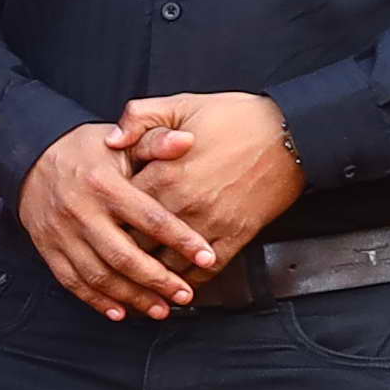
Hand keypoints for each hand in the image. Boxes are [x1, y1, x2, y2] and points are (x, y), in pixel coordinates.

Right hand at [19, 121, 219, 318]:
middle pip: (124, 256)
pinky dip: (96, 300)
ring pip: (99, 275)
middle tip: (185, 294)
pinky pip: (72, 282)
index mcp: (104, 185)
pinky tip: (120, 311)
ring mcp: (62, 234)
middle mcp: (81, 212)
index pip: (149, 217)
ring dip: (132, 297)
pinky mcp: (48, 248)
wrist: (30, 156)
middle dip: (158, 280)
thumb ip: (154, 142)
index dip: (180, 239)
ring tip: (160, 308)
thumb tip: (187, 140)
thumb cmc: (85, 150)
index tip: (206, 258)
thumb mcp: (120, 141)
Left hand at [114, 91, 302, 272]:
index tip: (98, 226)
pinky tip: (178, 284)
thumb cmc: (238, 118)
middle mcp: (184, 204)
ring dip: (153, 276)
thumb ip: (139, 118)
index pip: (120, 209)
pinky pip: (206, 270)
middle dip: (122, 254)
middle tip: (109, 263)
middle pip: (138, 242)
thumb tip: (110, 140)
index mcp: (165, 173)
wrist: (291, 133)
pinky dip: (189, 281)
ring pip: (169, 264)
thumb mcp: (181, 104)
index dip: (106, 219)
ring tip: (138, 284)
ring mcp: (211, 223)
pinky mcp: (237, 235)